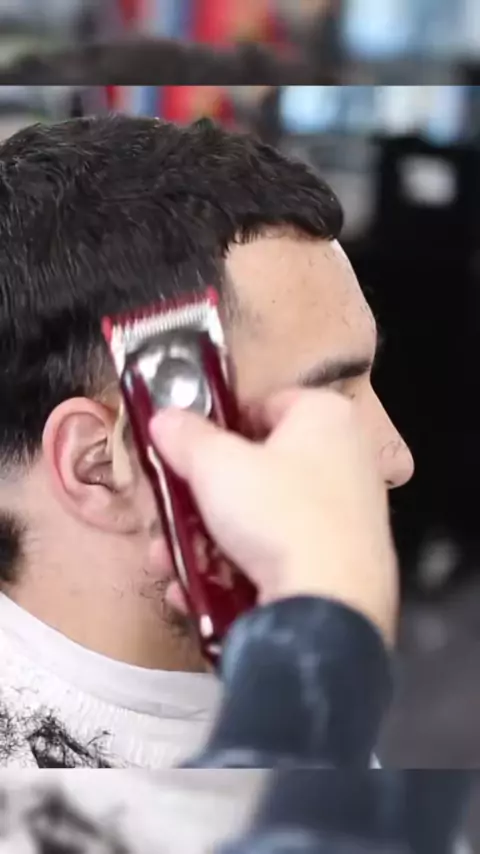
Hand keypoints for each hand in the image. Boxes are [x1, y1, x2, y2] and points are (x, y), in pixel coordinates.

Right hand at [150, 389, 398, 645]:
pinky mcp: (341, 564)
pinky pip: (280, 553)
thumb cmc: (276, 513)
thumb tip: (164, 416)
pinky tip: (196, 588)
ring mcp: (348, 516)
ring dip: (206, 537)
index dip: (220, 425)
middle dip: (203, 495)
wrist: (329, 607)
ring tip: (167, 559)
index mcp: (328, 416)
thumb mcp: (216, 465)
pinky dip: (236, 567)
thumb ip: (186, 436)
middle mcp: (347, 458)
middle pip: (259, 466)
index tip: (185, 450)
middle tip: (168, 511)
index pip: (265, 404)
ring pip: (262, 516)